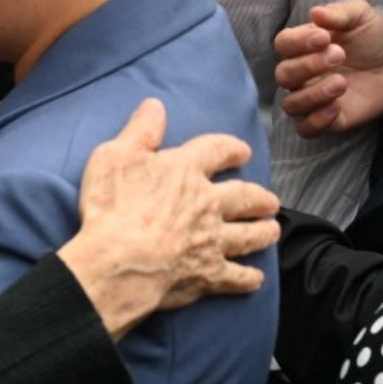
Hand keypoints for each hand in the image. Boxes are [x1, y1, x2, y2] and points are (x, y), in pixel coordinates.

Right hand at [58, 99, 279, 340]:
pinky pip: (238, 277)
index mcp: (185, 170)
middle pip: (244, 196)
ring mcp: (213, 240)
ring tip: (272, 229)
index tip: (242, 151)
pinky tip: (255, 278)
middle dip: (259, 196)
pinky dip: (248, 278)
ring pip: (249, 235)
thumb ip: (139, 131)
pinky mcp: (210, 273)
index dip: (231, 148)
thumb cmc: (110, 207)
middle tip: (268, 199)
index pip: (217, 150)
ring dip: (263, 231)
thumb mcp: (114, 157)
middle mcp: (208, 203)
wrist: (119, 262)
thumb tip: (155, 105)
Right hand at [273, 0, 382, 138]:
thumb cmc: (375, 37)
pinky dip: (316, 121)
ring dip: (312, 95)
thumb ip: (339, 13)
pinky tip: (336, 107)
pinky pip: (306, 128)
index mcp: (303, 47)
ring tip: (341, 83)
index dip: (297, 42)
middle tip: (339, 56)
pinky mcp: (330, 120)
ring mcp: (313, 98)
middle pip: (282, 75)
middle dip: (307, 66)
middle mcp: (302, 74)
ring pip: (291, 104)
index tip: (324, 37)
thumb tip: (316, 13)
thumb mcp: (361, 16)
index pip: (282, 44)